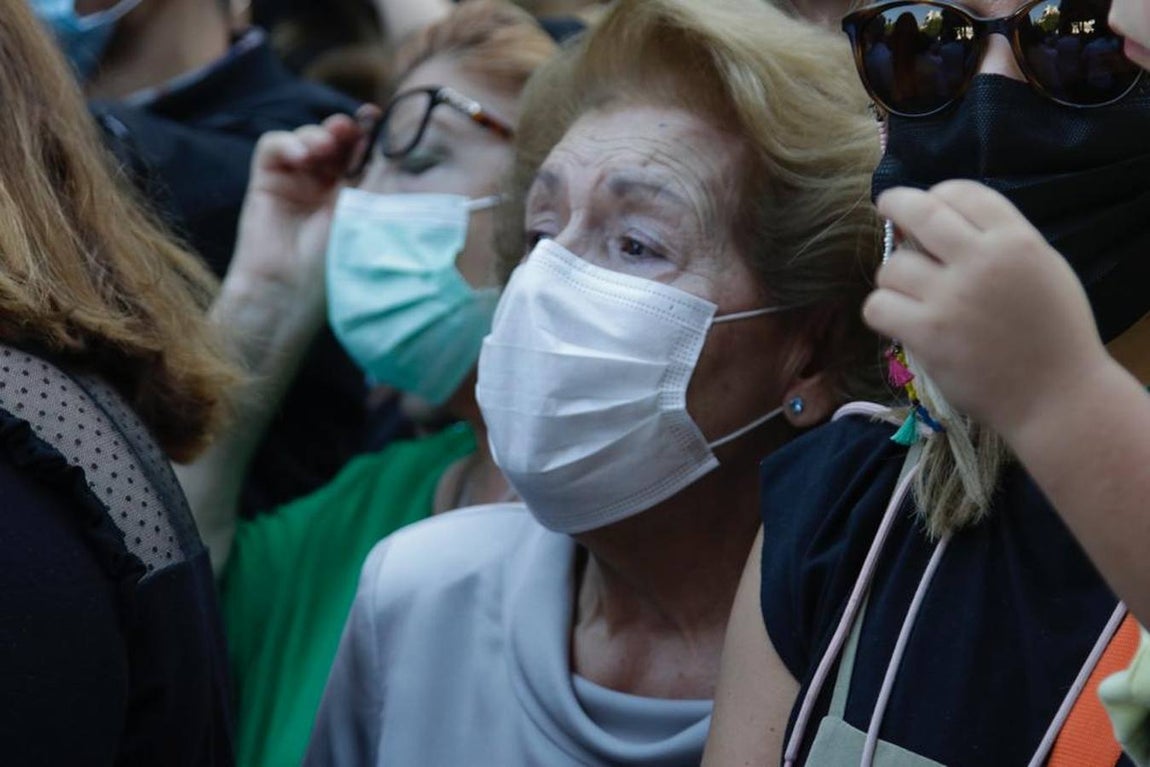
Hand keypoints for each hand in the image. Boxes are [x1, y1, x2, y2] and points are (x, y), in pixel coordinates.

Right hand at [226, 106, 378, 319]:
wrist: (290, 292)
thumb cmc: (333, 264)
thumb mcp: (364, 217)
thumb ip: (372, 179)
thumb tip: (389, 142)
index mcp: (356, 195)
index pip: (362, 152)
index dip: (369, 133)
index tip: (378, 118)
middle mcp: (326, 186)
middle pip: (336, 140)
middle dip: (344, 129)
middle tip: (350, 129)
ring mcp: (296, 181)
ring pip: (306, 137)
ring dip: (318, 134)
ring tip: (325, 148)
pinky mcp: (266, 181)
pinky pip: (273, 146)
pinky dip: (288, 142)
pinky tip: (302, 156)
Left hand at [863, 180, 1109, 435]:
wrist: (1058, 397)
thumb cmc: (1055, 337)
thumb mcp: (1044, 270)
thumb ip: (1002, 244)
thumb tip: (951, 225)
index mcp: (1016, 240)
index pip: (963, 193)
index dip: (938, 193)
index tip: (926, 201)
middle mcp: (981, 260)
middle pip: (920, 212)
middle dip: (896, 202)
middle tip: (886, 205)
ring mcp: (951, 296)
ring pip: (892, 267)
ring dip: (894, 279)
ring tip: (908, 295)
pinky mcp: (927, 332)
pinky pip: (878, 307)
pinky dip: (881, 311)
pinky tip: (896, 319)